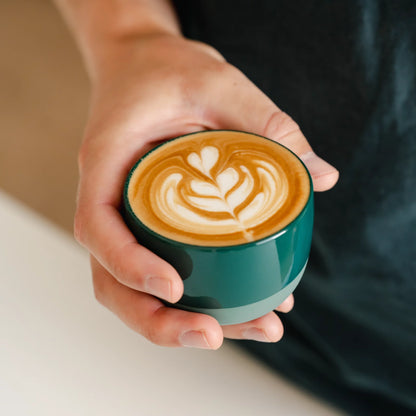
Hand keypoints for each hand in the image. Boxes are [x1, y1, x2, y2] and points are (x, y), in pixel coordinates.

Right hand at [74, 35, 338, 348]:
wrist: (142, 62)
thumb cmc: (167, 68)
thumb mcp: (218, 82)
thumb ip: (268, 123)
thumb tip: (323, 177)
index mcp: (104, 162)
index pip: (98, 228)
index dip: (130, 267)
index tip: (175, 290)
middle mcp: (107, 198)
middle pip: (112, 279)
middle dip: (158, 320)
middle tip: (217, 335)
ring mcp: (124, 215)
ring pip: (134, 286)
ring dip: (178, 321)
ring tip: (251, 328)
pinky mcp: (147, 220)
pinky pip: (158, 267)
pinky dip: (192, 297)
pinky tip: (244, 305)